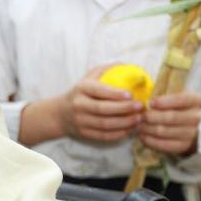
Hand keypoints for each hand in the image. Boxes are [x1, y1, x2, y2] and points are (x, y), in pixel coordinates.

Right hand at [25, 65, 144, 145]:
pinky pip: (104, 136)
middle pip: (103, 109)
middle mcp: (79, 105)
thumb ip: (106, 70)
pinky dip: (119, 134)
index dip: (115, 94)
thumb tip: (128, 65)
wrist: (60, 114)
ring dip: (125, 123)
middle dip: (124, 109)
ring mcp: (80, 121)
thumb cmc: (81, 93)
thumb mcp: (88, 77)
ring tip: (139, 118)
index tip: (131, 94)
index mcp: (81, 89)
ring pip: (105, 124)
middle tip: (140, 106)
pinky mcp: (84, 133)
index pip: (99, 91)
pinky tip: (130, 129)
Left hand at [140, 90, 200, 155]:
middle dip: (151, 117)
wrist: (187, 124)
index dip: (163, 102)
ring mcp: (191, 132)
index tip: (150, 103)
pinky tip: (142, 135)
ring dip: (147, 129)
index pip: (180, 99)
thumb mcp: (174, 94)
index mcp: (194, 100)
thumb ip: (163, 93)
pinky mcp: (183, 145)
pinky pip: (163, 144)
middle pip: (170, 117)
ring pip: (163, 131)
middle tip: (141, 116)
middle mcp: (196, 117)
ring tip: (139, 125)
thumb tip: (144, 98)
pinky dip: (149, 140)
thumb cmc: (175, 106)